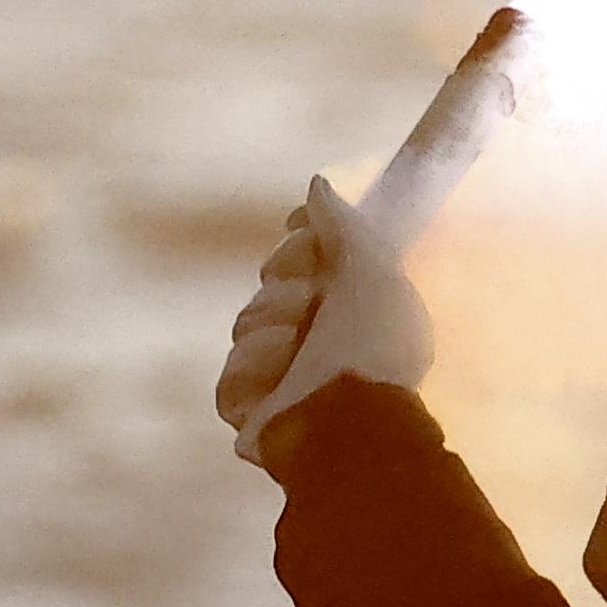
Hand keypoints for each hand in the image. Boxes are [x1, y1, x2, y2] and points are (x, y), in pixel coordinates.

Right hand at [217, 174, 434, 472]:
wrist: (352, 421)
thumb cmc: (375, 345)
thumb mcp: (374, 270)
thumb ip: (345, 224)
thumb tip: (318, 185)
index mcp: (353, 305)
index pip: (302, 256)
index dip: (301, 247)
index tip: (311, 241)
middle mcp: (319, 337)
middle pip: (271, 283)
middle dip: (289, 288)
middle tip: (314, 304)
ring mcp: (283, 373)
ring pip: (247, 321)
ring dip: (274, 328)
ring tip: (300, 348)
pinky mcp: (252, 407)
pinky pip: (231, 368)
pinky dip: (255, 368)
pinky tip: (281, 378)